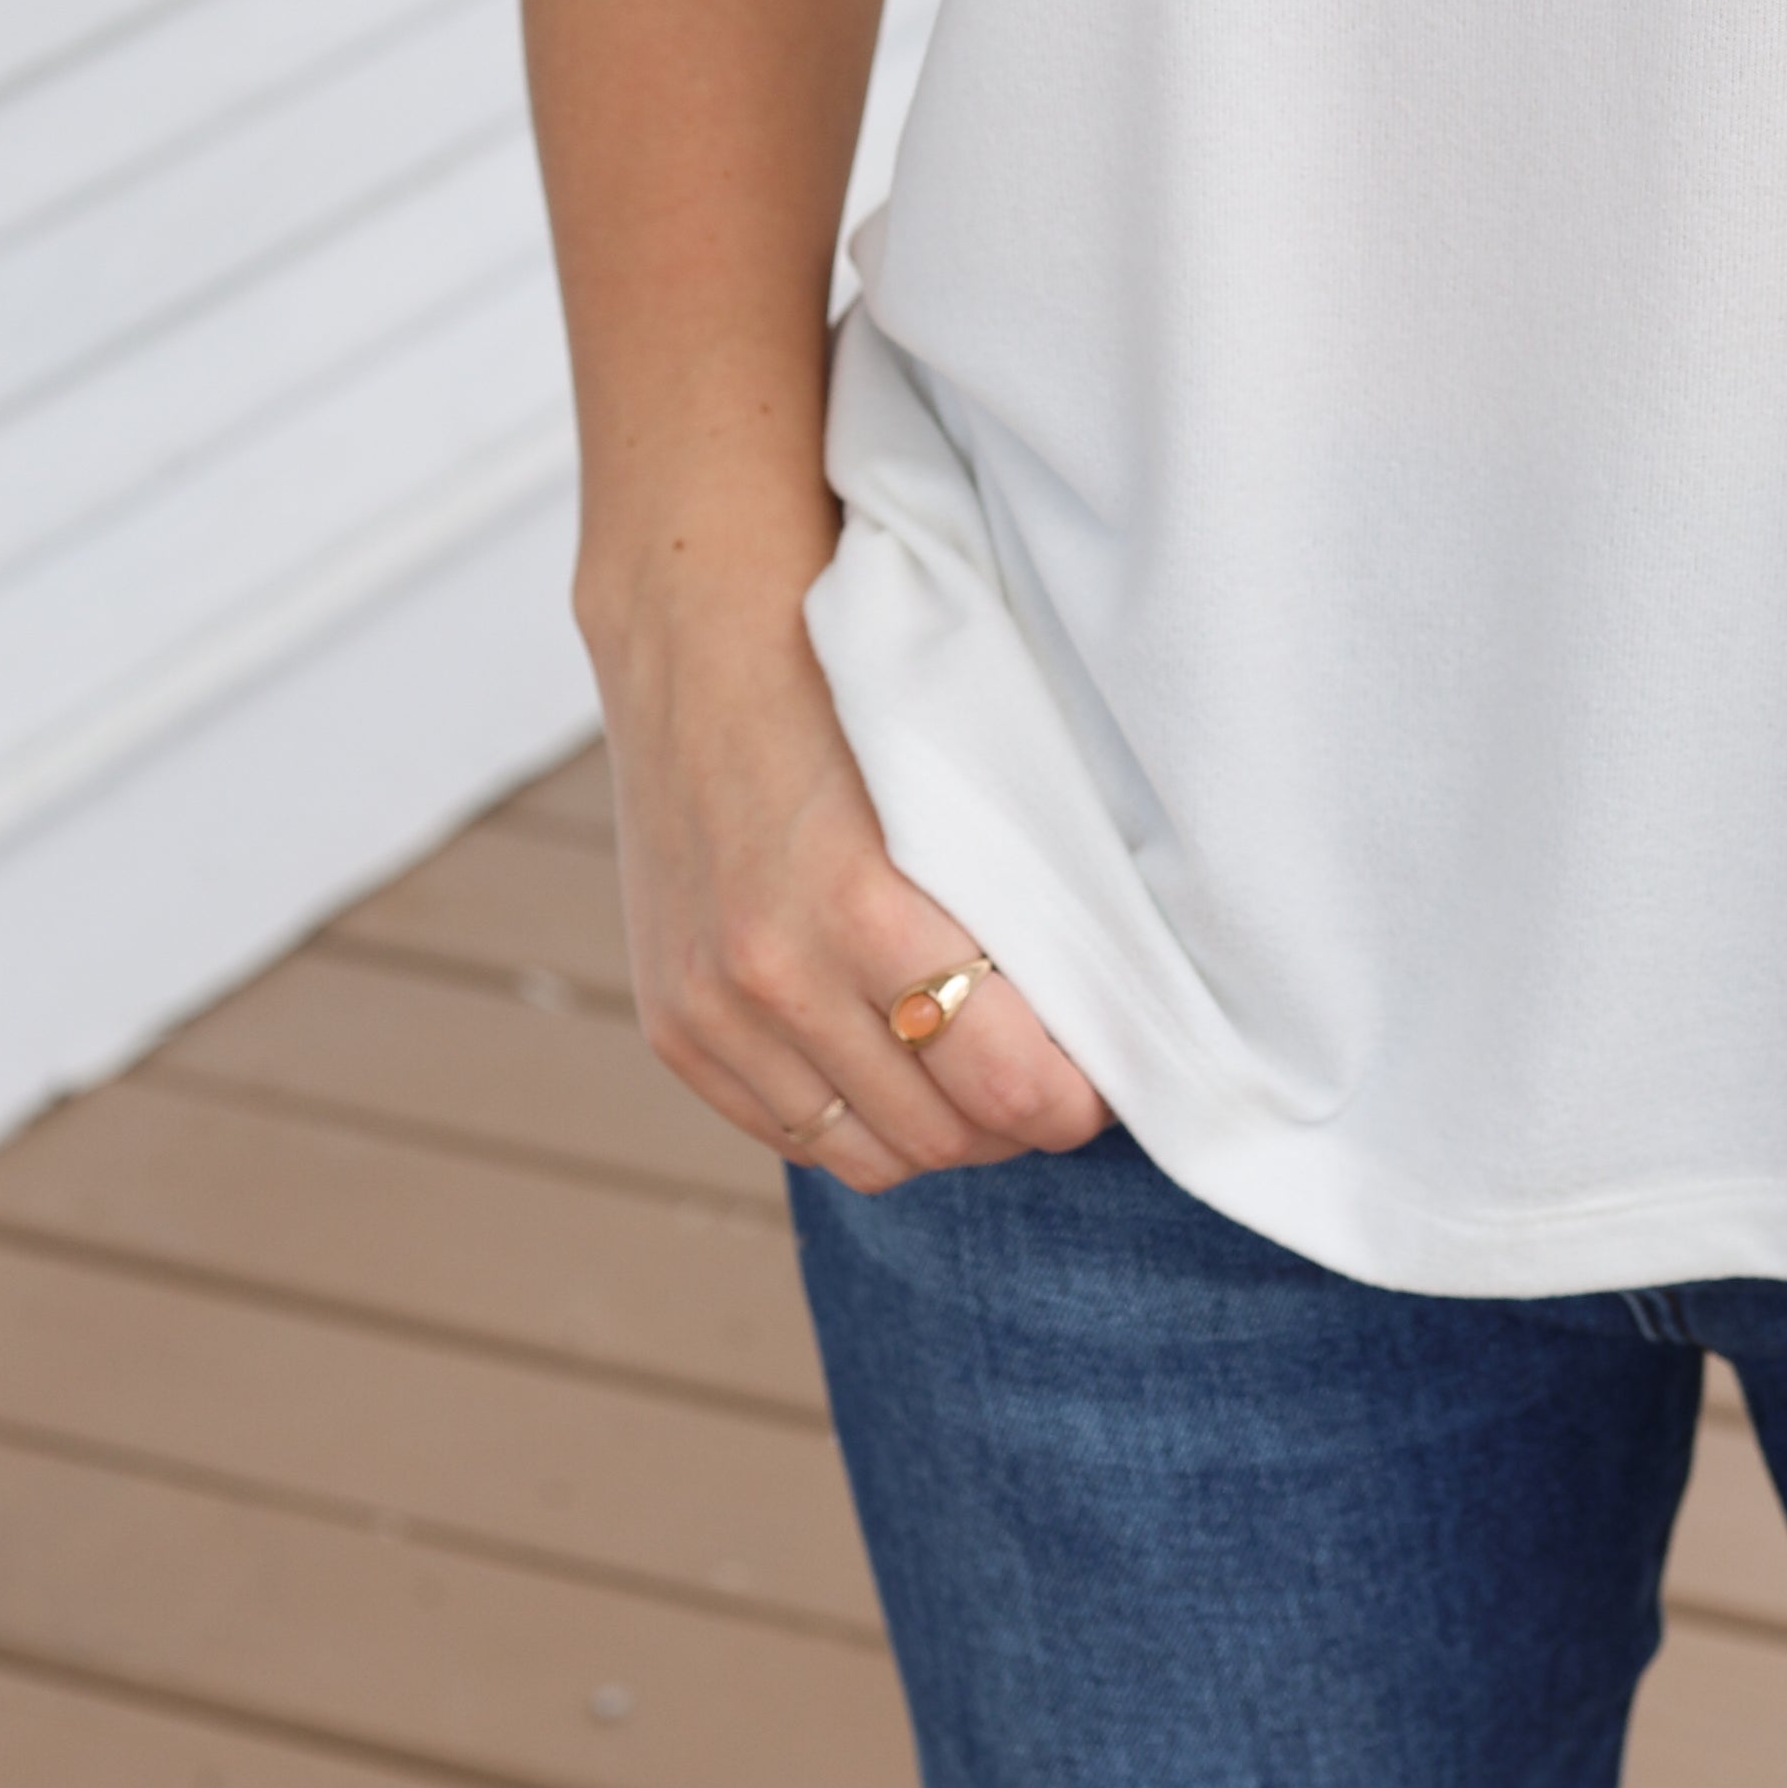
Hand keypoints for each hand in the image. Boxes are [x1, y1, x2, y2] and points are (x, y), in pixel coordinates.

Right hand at [590, 581, 1107, 1193]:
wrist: (695, 633)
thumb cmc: (852, 686)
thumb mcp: (951, 781)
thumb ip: (1008, 898)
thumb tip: (1094, 1010)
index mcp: (864, 903)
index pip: (1006, 1080)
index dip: (1077, 1099)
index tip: (1112, 1076)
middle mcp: (777, 971)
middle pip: (942, 1133)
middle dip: (1019, 1121)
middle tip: (1061, 1081)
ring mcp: (713, 1007)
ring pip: (870, 1154)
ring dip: (942, 1133)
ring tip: (983, 1081)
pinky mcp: (674, 1025)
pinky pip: (790, 1133)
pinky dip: (858, 1121)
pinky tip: (900, 1071)